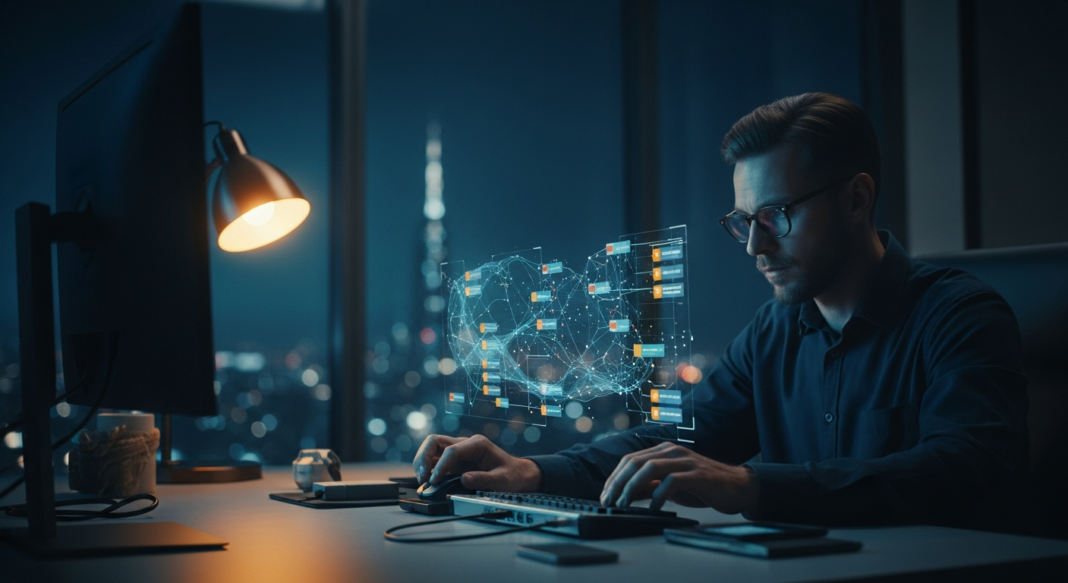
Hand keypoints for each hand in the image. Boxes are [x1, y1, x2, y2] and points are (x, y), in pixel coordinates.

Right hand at [413, 434, 542, 491]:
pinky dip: (427, 469)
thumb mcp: (503, 480)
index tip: (434, 480)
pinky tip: (426, 481)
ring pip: (432, 448)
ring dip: (422, 461)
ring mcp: (458, 452)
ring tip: (421, 480)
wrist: (519, 475)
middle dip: (424, 457)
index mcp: (477, 444)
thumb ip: (484, 479)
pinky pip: (436, 460)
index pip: (451, 449)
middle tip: (422, 477)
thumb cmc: (513, 475)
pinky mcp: (455, 462)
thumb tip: (464, 479)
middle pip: (435, 441)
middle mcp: (465, 445)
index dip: (440, 465)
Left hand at [599, 442, 759, 513]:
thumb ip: (649, 487)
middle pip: (635, 462)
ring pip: (650, 468)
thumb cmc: (703, 487)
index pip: (630, 460)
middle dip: (617, 483)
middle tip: (608, 502)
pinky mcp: (698, 474)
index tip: (604, 495)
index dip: (614, 477)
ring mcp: (685, 461)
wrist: (737, 487)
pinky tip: (653, 508)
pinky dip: (659, 495)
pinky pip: (672, 482)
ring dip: (633, 487)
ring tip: (624, 504)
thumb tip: (625, 495)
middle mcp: (672, 451)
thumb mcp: (670, 486)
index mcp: (663, 451)